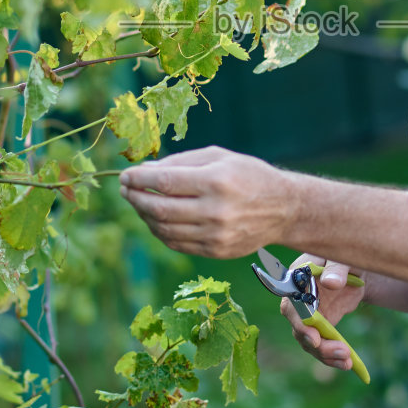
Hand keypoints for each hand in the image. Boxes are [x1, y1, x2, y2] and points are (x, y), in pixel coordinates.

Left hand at [118, 146, 288, 259]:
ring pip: (165, 229)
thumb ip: (181, 162)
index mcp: (216, 181)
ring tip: (138, 203)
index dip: (138, 180)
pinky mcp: (216, 251)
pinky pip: (177, 243)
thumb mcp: (219, 156)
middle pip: (161, 209)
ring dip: (144, 216)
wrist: (283, 209)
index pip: (165, 182)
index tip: (125, 176)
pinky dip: (160, 231)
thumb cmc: (248, 175)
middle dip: (136, 198)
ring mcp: (215, 235)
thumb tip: (144, 171)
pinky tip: (155, 219)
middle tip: (125, 190)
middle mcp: (215, 211)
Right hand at [282, 254, 364, 373]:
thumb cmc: (345, 257)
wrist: (356, 270)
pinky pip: (321, 346)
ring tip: (347, 361)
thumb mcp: (344, 259)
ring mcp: (307, 317)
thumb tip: (330, 282)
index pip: (292, 304)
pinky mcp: (319, 327)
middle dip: (317, 343)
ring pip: (309, 342)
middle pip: (299, 328)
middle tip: (341, 351)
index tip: (314, 337)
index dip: (300, 322)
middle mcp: (297, 300)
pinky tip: (347, 364)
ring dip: (326, 354)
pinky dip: (332, 356)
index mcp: (297, 279)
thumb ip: (337, 268)